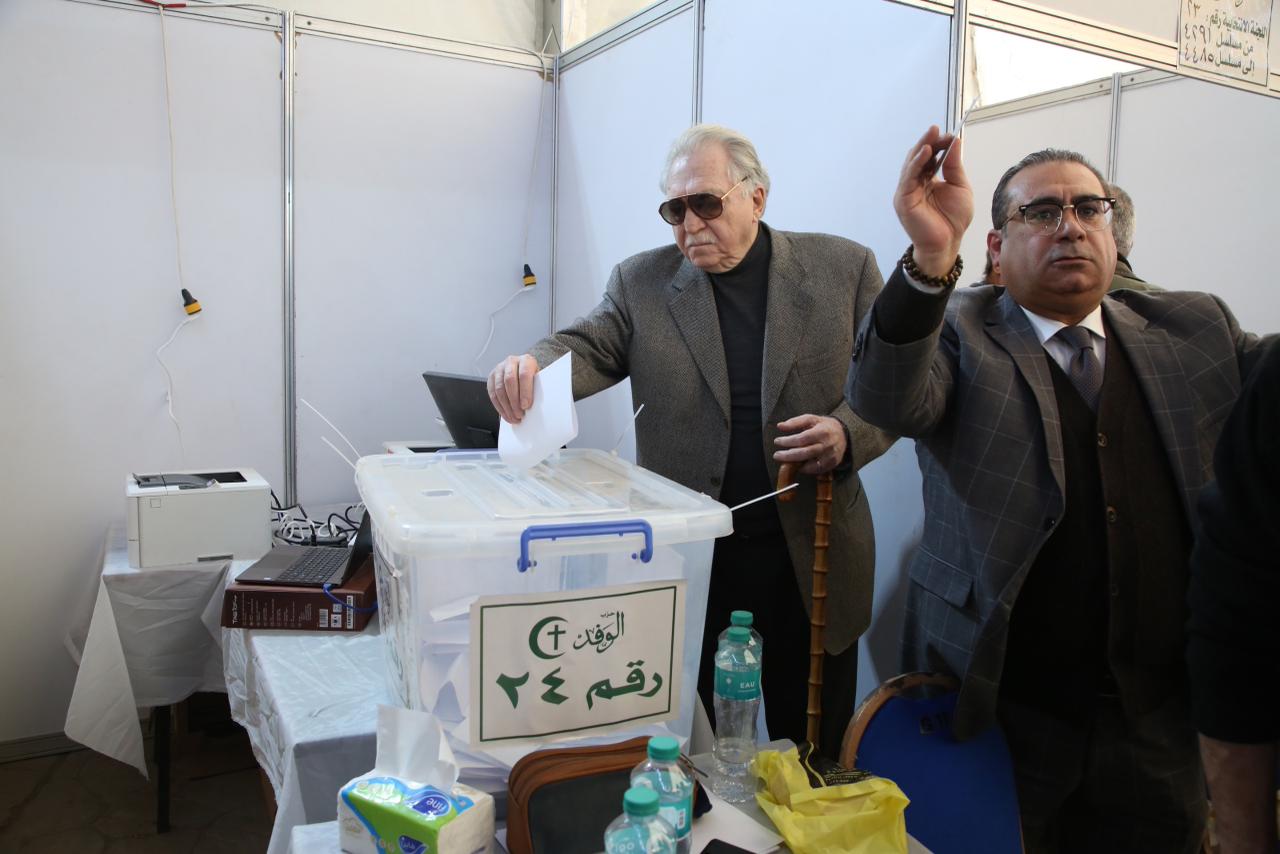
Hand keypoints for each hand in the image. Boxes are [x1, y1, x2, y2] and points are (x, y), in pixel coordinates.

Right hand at [487, 354, 538, 422]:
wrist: (522, 371)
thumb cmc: (532, 378)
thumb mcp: (537, 380)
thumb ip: (535, 389)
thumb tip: (533, 406)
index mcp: (526, 360)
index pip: (524, 374)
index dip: (525, 391)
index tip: (526, 406)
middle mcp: (511, 362)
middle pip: (510, 381)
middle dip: (514, 401)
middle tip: (520, 414)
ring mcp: (499, 369)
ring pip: (499, 389)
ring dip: (506, 407)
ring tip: (514, 417)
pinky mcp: (491, 378)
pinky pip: (492, 395)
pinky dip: (500, 407)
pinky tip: (507, 415)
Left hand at [773, 414, 846, 474]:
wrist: (844, 434)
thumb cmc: (824, 426)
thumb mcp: (811, 419)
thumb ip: (795, 422)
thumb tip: (780, 426)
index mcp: (822, 431)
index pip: (802, 438)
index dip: (788, 441)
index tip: (777, 441)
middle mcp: (827, 445)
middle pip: (805, 453)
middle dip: (788, 455)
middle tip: (777, 455)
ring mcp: (831, 456)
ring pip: (811, 464)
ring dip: (796, 464)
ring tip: (786, 461)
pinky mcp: (832, 464)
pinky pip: (817, 470)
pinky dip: (806, 469)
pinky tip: (798, 466)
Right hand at [894, 125, 973, 276]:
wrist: (947, 243)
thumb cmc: (953, 220)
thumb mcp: (960, 186)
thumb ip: (954, 166)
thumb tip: (954, 142)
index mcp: (928, 180)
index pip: (929, 157)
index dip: (938, 144)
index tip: (949, 135)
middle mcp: (915, 184)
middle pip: (918, 157)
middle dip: (928, 142)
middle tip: (937, 129)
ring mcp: (907, 192)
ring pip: (911, 164)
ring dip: (921, 148)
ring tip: (932, 135)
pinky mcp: (903, 200)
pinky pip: (908, 177)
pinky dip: (915, 163)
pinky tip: (925, 152)